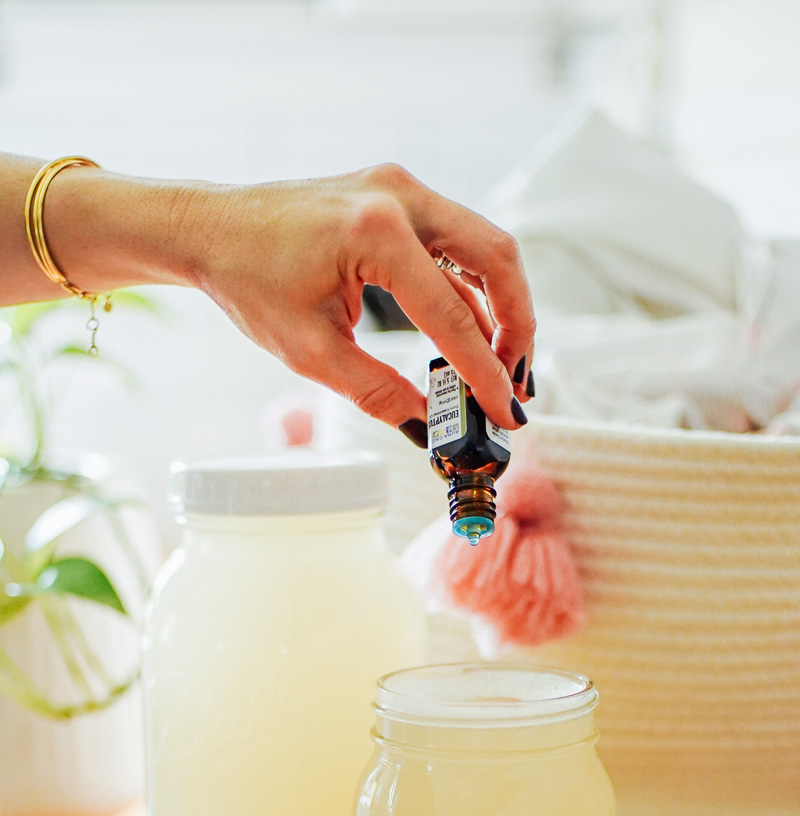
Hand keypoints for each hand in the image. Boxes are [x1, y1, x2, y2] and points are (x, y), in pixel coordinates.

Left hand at [184, 164, 535, 429]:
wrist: (212, 229)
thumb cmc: (249, 281)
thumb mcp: (311, 352)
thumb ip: (377, 392)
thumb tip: (427, 427)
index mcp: (376, 232)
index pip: (453, 313)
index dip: (483, 372)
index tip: (504, 412)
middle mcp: (399, 197)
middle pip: (497, 259)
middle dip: (517, 328)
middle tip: (515, 384)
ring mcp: (402, 190)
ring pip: (485, 247)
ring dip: (502, 307)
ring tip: (501, 368)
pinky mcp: (399, 199)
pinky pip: (455, 246)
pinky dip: (471, 292)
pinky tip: (469, 339)